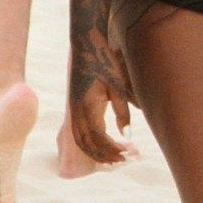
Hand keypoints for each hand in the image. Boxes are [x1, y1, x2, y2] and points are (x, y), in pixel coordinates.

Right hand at [69, 32, 132, 163]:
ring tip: (116, 156)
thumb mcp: (117, 85)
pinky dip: (90, 142)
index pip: (98, 138)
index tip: (129, 153)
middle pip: (87, 144)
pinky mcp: (73, 106)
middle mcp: (76, 111)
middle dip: (105, 155)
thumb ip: (122, 112)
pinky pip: (78, 132)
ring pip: (80, 140)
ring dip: (97, 151)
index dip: (113, 150)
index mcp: (87, 107)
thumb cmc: (104, 61)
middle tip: (126, 159)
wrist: (86, 42)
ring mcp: (72, 109)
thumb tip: (127, 136)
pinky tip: (105, 142)